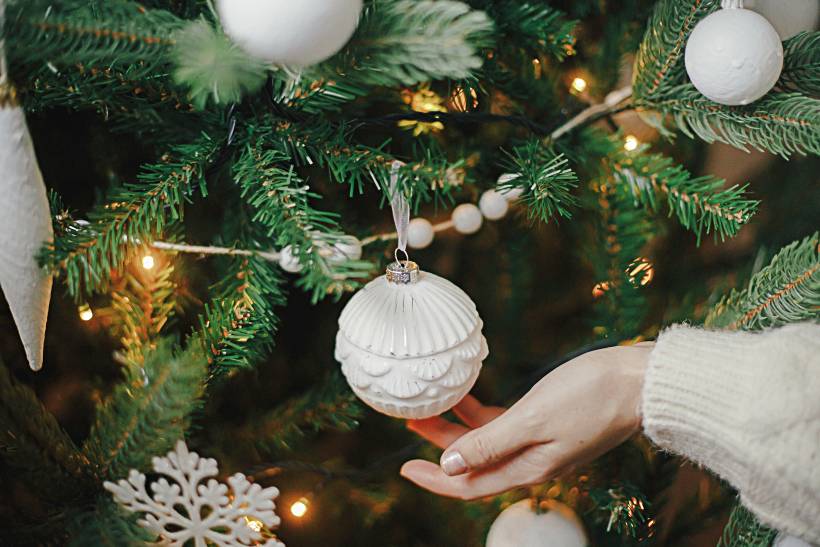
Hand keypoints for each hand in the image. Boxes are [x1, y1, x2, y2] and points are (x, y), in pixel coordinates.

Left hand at [400, 343, 651, 499]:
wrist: (639, 381)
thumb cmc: (592, 396)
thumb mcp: (534, 419)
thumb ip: (490, 442)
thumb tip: (448, 466)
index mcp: (528, 467)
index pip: (468, 484)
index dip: (434, 480)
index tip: (403, 467)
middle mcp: (530, 460)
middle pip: (472, 461)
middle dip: (437, 445)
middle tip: (409, 419)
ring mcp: (538, 441)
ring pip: (485, 442)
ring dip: (455, 427)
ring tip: (428, 406)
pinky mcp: (546, 421)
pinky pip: (503, 424)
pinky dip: (480, 414)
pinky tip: (465, 396)